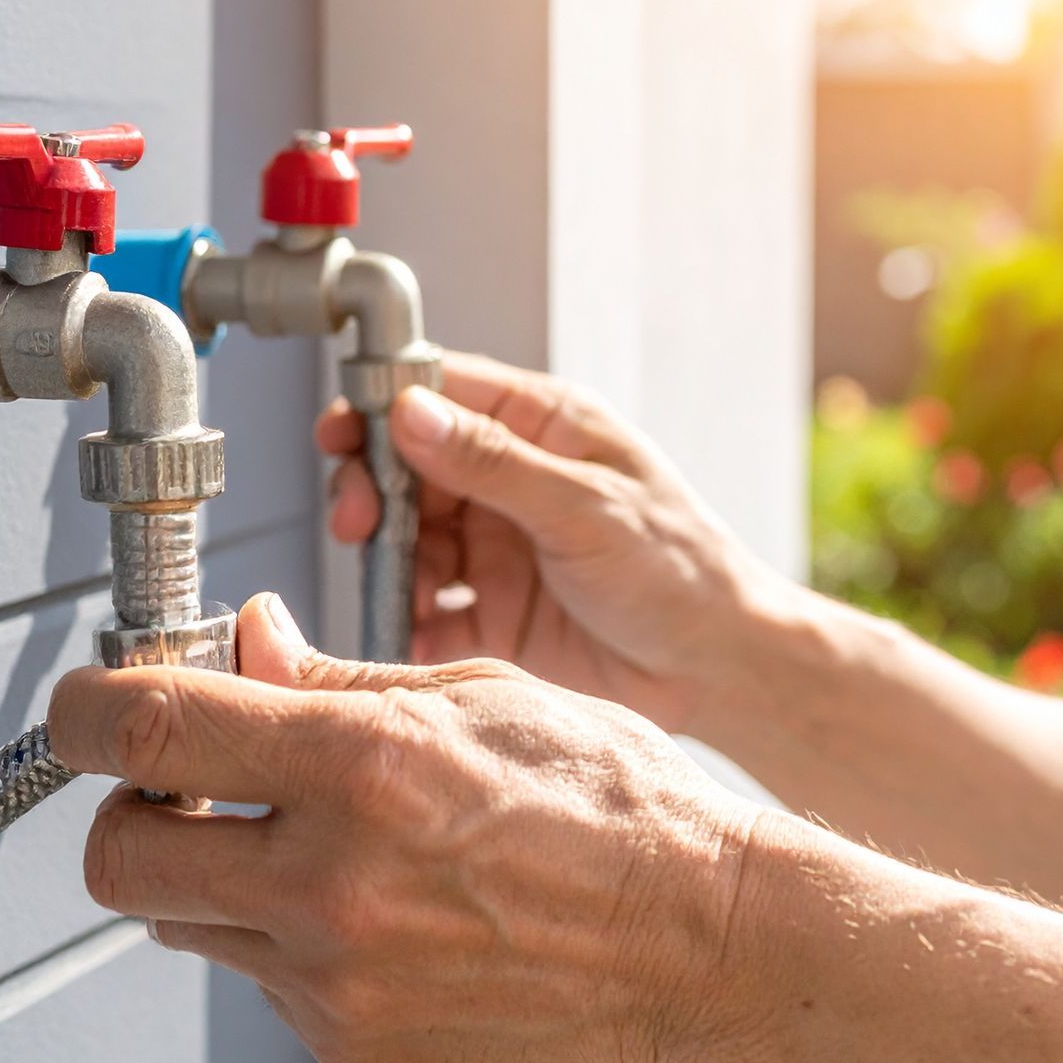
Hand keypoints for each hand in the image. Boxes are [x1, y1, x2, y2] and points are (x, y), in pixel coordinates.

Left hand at [46, 594, 759, 1062]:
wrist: (700, 949)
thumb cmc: (615, 809)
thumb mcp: (477, 695)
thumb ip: (336, 678)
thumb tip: (248, 645)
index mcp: (362, 765)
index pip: (147, 731)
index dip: (84, 712)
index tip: (85, 708)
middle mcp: (333, 883)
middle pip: (119, 856)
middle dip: (130, 810)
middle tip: (183, 784)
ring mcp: (338, 982)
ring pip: (184, 922)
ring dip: (211, 874)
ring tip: (307, 843)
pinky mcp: (356, 1048)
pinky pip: (262, 984)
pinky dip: (285, 940)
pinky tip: (371, 909)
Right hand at [321, 352, 779, 730]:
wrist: (720, 670)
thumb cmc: (682, 571)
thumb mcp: (584, 507)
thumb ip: (492, 462)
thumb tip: (412, 412)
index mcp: (543, 428)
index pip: (443, 392)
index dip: (383, 406)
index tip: (341, 433)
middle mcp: (512, 481)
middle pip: (409, 467)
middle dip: (372, 490)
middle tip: (357, 520)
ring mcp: (499, 546)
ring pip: (410, 537)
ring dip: (388, 557)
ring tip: (393, 582)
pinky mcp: (494, 610)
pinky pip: (429, 609)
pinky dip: (410, 619)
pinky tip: (412, 630)